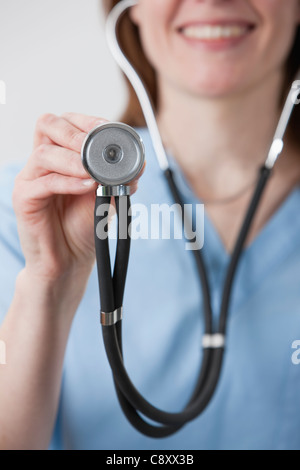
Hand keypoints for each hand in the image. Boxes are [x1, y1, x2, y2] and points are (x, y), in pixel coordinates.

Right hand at [13, 113, 142, 282]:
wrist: (71, 259)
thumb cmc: (86, 224)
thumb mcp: (108, 196)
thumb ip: (122, 178)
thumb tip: (142, 161)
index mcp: (61, 153)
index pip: (66, 121)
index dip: (87, 120)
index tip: (109, 130)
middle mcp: (43, 161)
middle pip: (47, 124)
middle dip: (75, 133)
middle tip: (96, 149)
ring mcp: (30, 178)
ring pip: (44, 153)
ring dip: (74, 160)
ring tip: (95, 174)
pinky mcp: (24, 198)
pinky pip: (43, 182)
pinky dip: (68, 182)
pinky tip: (87, 186)